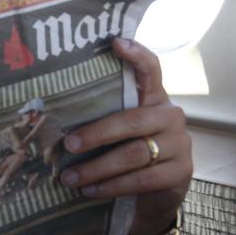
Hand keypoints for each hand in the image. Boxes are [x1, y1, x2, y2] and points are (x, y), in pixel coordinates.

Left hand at [59, 37, 191, 234]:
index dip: (137, 55)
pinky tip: (91, 191)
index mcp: (155, 98)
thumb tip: (56, 115)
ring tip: (70, 177)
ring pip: (134, 153)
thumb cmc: (132, 152)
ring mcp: (179, 144)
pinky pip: (141, 178)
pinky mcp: (180, 171)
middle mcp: (171, 116)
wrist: (161, 192)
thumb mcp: (123, 131)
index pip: (151, 70)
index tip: (116, 42)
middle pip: (132, 120)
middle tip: (69, 144)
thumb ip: (106, 115)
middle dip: (97, 134)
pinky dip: (112, 186)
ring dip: (97, 168)